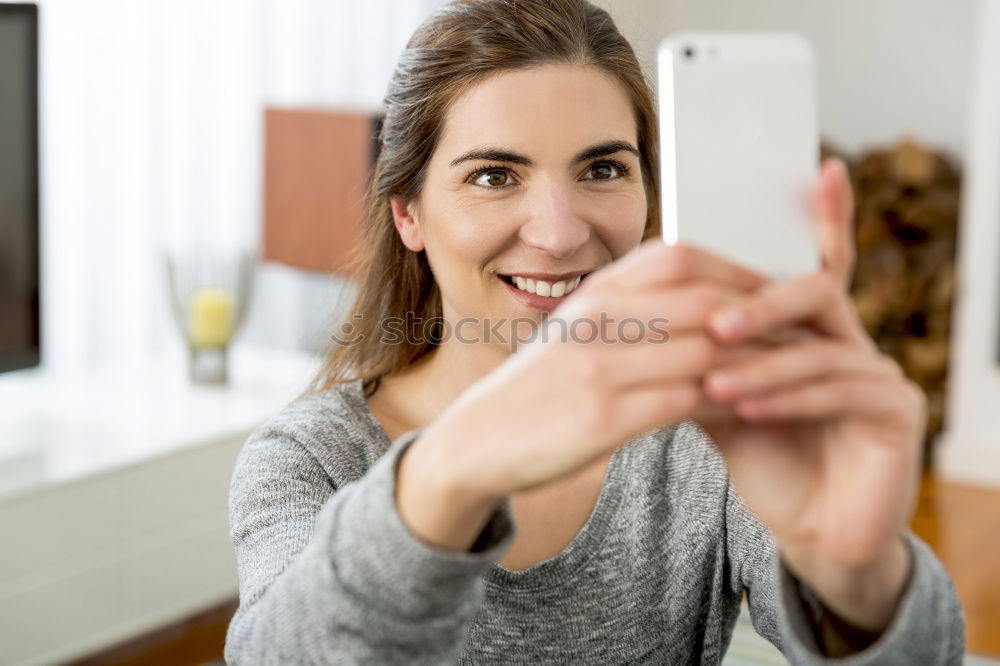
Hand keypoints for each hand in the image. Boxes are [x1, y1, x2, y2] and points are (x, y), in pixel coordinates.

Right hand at [420, 241, 776, 499]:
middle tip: (809, 329)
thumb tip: (696, 301)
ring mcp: (598, 366)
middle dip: (764, 313)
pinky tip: (757, 412)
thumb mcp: (577, 333)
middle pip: (703, 299)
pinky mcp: (602, 418)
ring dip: (758, 360)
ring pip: (704, 349)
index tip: (777, 289)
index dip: (738, 269)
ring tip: (800, 371)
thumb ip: (629, 311)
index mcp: (594, 294)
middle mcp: (596, 319)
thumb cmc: (538, 388)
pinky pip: (687, 402)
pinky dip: (730, 403)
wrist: (476, 440)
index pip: (680, 258)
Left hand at [700, 158, 923, 630]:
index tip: (824, 167)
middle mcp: (853, 340)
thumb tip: (649, 313)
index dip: (829, 216)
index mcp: (814, 330)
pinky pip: (842, 390)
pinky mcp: (898, 412)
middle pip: (816, 291)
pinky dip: (790, 397)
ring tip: (712, 383)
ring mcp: (882, 373)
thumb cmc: (766, 459)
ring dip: (762, 364)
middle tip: (715, 323)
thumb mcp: (723, 401)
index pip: (821, 263)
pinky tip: (749, 409)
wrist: (808, 531)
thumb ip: (702, 357)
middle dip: (762, 304)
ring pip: (821, 346)